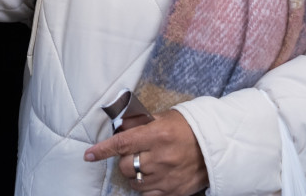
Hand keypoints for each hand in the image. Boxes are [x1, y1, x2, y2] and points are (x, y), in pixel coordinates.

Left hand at [84, 110, 207, 194]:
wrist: (216, 146)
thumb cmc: (189, 128)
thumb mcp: (165, 117)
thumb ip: (141, 122)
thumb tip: (119, 125)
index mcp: (157, 135)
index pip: (122, 143)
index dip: (102, 150)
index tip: (89, 155)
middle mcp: (160, 157)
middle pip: (125, 166)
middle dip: (125, 160)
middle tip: (135, 154)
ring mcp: (166, 177)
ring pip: (134, 182)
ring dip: (134, 174)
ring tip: (145, 165)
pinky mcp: (173, 191)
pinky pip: (148, 194)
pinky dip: (145, 186)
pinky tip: (152, 177)